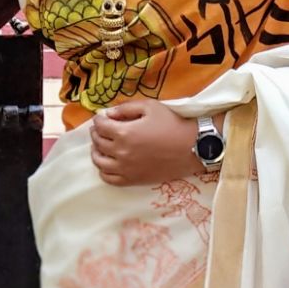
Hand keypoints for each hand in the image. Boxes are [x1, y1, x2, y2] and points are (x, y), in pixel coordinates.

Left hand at [90, 100, 215, 187]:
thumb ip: (125, 108)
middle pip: (98, 142)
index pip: (100, 125)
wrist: (192, 148)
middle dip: (97, 133)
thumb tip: (108, 114)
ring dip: (97, 151)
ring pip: (99, 162)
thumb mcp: (150, 107)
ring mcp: (126, 169)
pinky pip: (109, 179)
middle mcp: (121, 152)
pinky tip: (109, 163)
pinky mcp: (133, 180)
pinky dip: (104, 170)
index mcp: (124, 133)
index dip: (99, 119)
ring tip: (103, 146)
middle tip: (103, 129)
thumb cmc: (172, 124)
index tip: (104, 117)